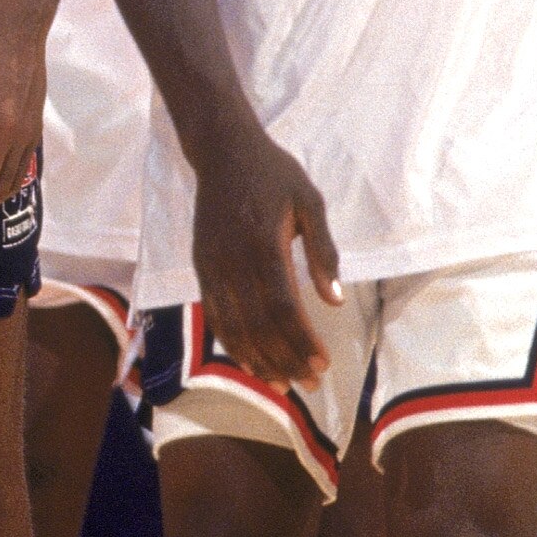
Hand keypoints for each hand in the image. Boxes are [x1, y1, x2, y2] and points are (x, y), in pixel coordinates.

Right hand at [190, 123, 338, 385]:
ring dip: (259, 361)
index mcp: (264, 244)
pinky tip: (250, 362)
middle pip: (258, 326)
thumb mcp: (310, 202)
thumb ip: (323, 252)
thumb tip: (335, 300)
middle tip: (310, 382)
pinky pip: (215, 316)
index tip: (322, 364)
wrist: (223, 152)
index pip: (283, 307)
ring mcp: (213, 267)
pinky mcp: (202, 268)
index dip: (301, 341)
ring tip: (282, 383)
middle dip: (285, 360)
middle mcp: (233, 261)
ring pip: (234, 327)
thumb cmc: (274, 174)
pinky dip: (232, 344)